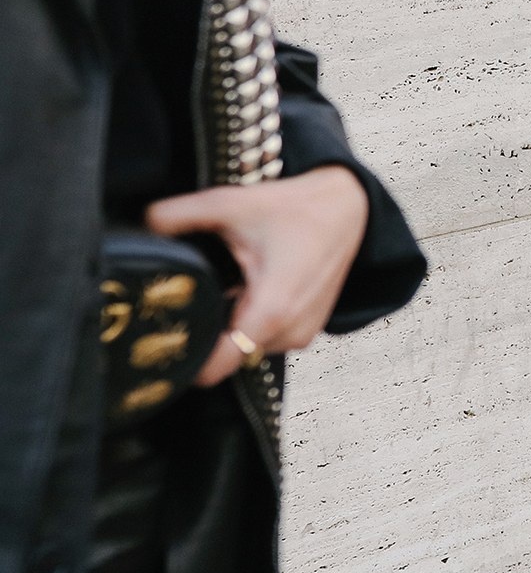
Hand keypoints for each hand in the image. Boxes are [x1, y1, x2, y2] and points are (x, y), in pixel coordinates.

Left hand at [145, 166, 369, 387]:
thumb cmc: (295, 209)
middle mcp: (289, 332)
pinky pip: (263, 340)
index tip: (162, 342)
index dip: (183, 361)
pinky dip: (250, 322)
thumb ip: (176, 216)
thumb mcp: (229, 204)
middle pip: (225, 357)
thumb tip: (140, 227)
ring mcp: (302, 335)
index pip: (215, 368)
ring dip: (230, 326)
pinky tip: (248, 289)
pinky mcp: (308, 331)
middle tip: (193, 297)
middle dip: (206, 333)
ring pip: (244, 349)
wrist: (348, 210)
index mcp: (270, 310)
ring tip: (228, 287)